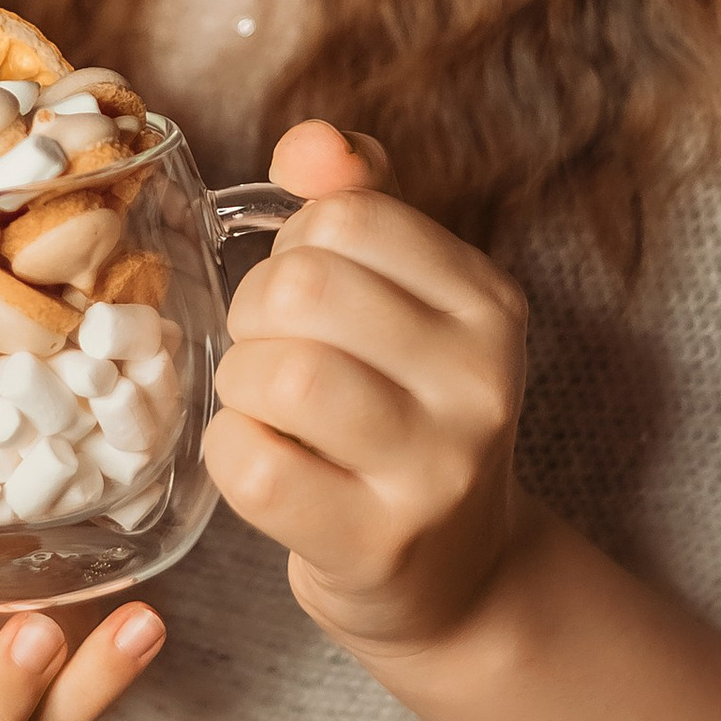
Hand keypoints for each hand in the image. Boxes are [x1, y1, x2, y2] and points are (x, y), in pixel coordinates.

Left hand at [204, 122, 528, 656]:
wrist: (460, 577)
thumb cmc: (408, 420)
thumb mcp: (407, 303)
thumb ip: (360, 203)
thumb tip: (307, 144)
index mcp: (489, 303)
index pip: (346, 215)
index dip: (295, 250)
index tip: (314, 305)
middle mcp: (481, 381)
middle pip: (302, 287)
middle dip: (254, 317)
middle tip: (272, 358)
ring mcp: (437, 469)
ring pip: (278, 374)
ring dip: (241, 387)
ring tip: (268, 412)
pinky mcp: (378, 544)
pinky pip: (254, 468)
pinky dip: (231, 456)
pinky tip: (264, 465)